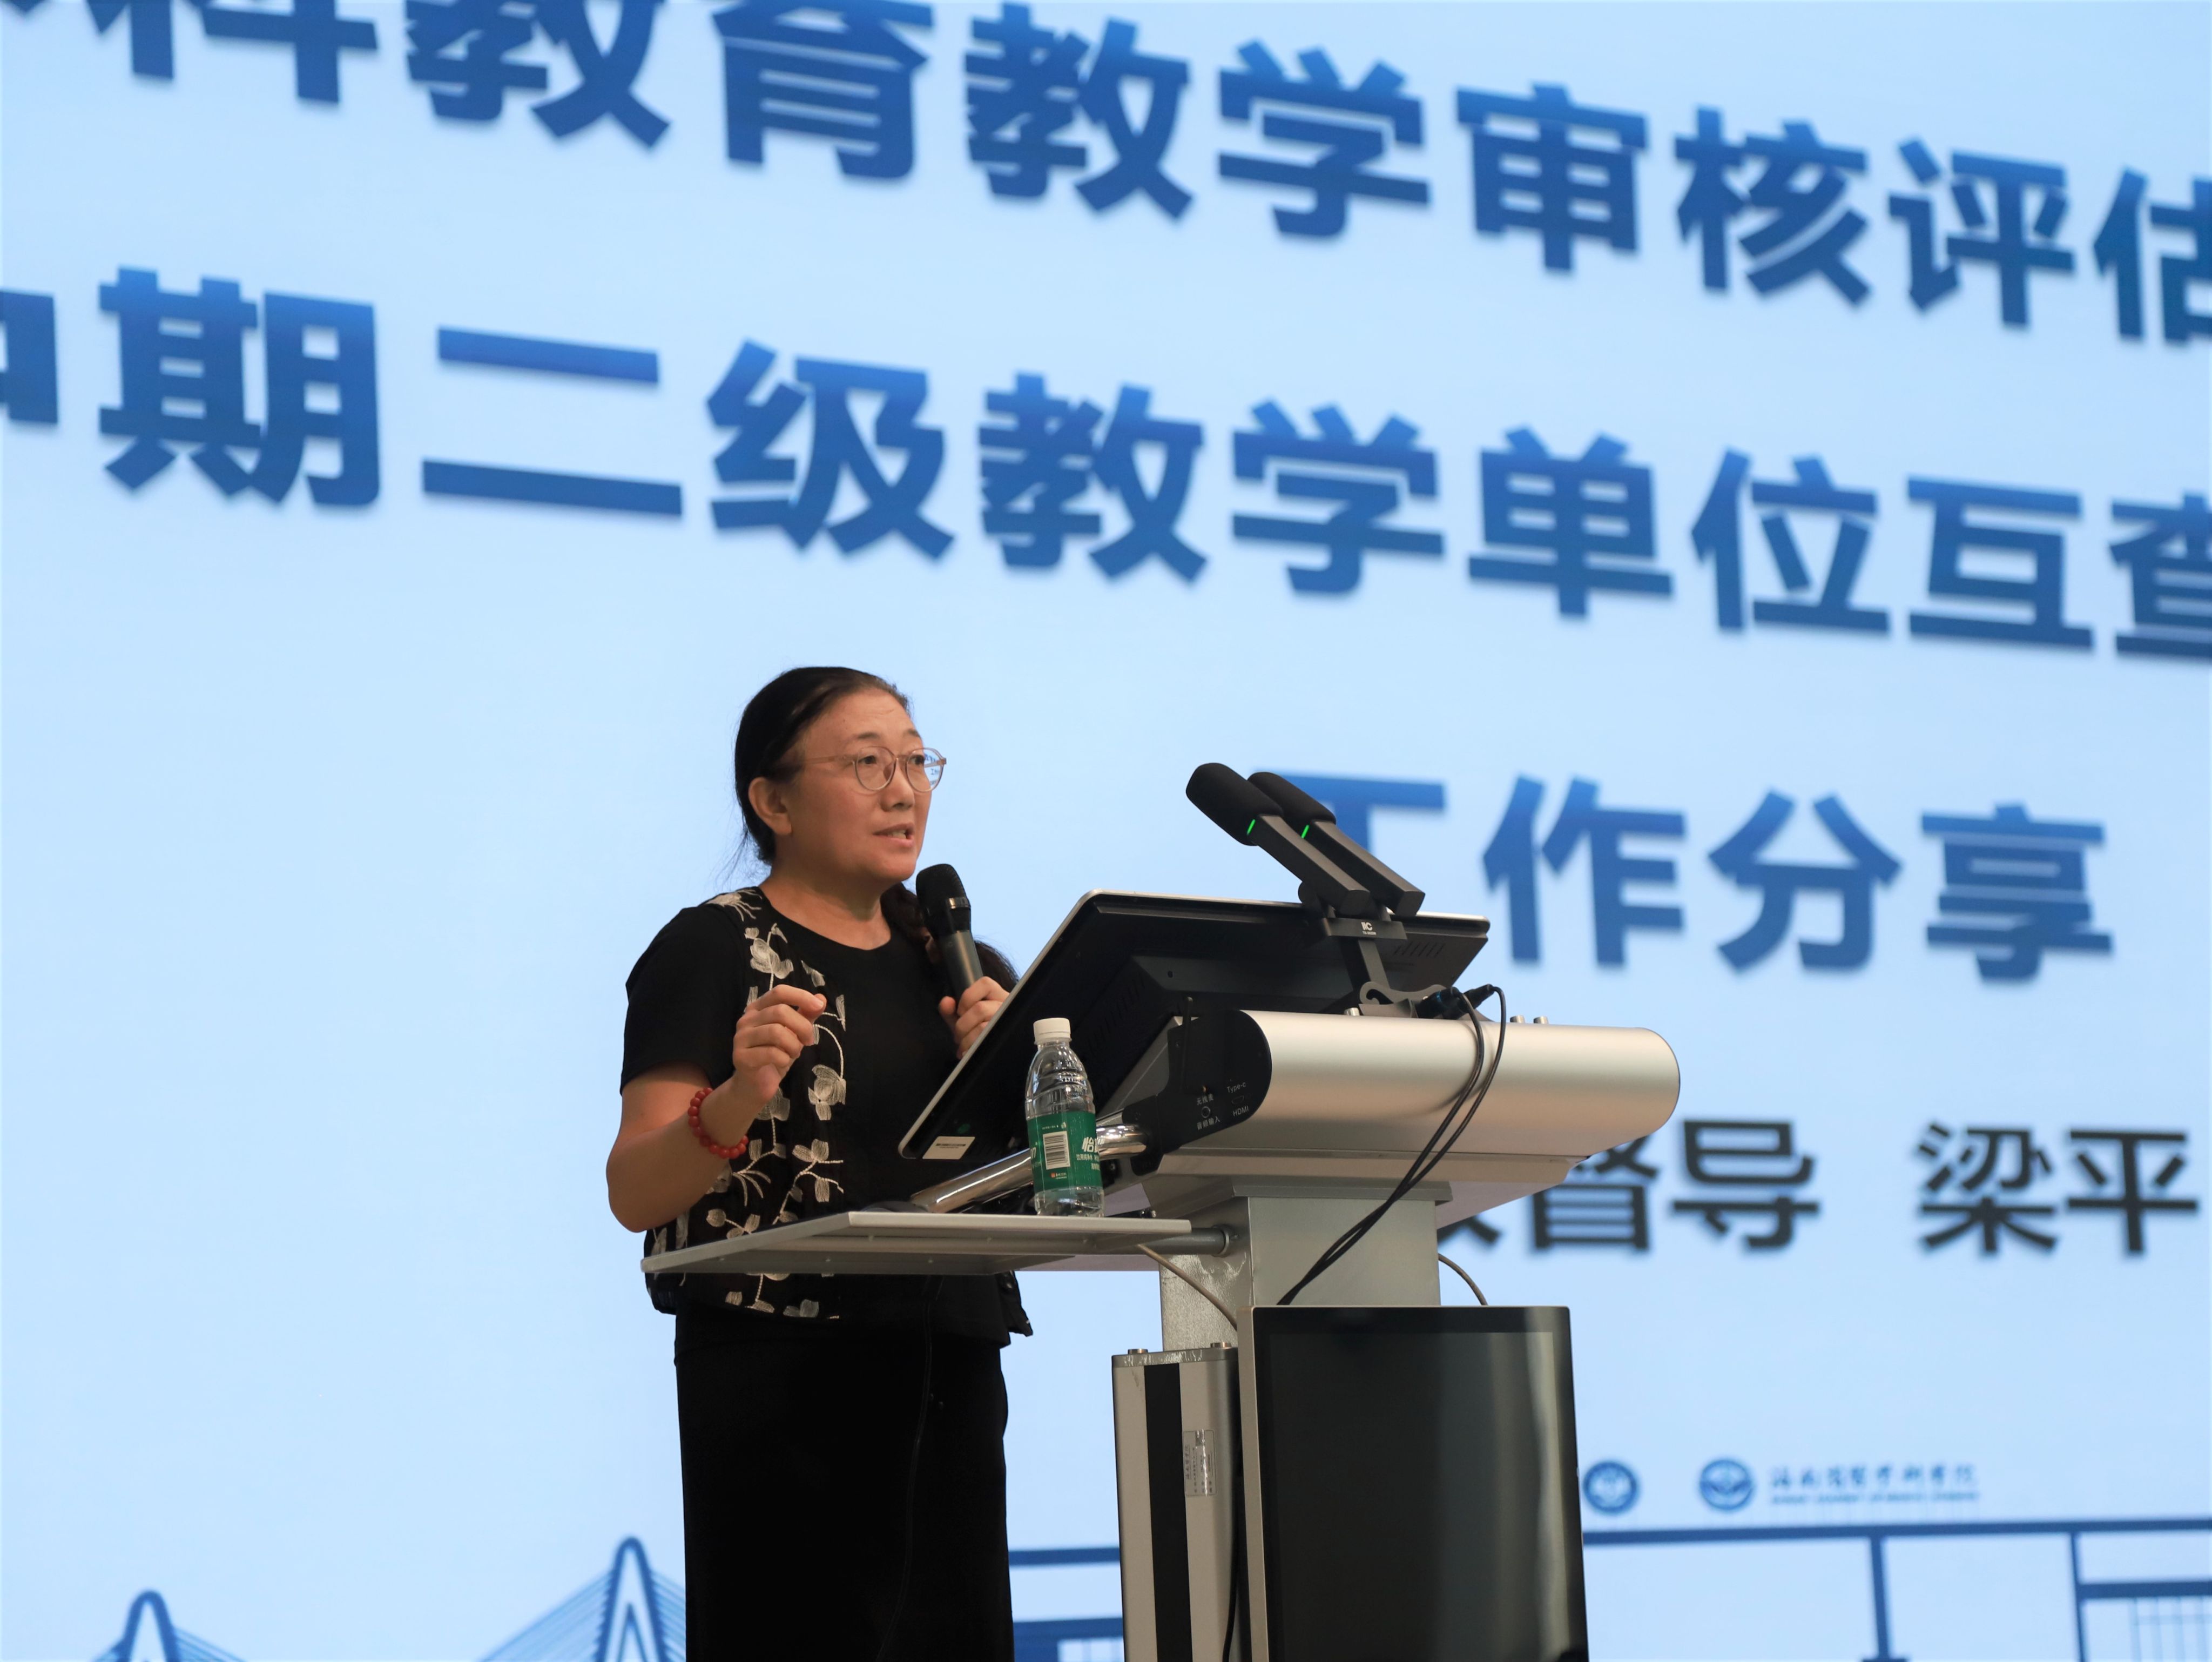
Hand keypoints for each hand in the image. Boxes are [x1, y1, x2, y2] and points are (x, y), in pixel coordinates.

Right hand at [705, 984, 825, 1142]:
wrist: (755, 1086)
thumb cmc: (775, 1056)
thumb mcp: (794, 1034)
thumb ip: (806, 1016)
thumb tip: (821, 999)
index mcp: (758, 1008)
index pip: (779, 992)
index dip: (800, 996)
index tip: (817, 1006)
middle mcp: (746, 1019)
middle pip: (780, 1011)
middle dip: (802, 1026)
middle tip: (809, 1041)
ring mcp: (740, 1038)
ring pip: (776, 1032)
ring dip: (793, 1045)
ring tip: (793, 1053)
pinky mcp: (740, 1057)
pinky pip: (770, 1053)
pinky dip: (784, 1059)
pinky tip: (783, 1063)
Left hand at [940, 976, 1007, 1056]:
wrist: (996, 1055)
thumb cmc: (977, 1034)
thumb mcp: (964, 1021)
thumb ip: (951, 1011)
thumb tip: (946, 1001)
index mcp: (997, 996)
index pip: (986, 984)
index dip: (968, 997)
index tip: (960, 1012)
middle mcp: (1007, 1006)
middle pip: (980, 1008)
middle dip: (962, 1025)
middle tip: (958, 1036)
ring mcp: (1009, 1023)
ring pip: (983, 1027)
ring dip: (966, 1039)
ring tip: (963, 1047)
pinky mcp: (1006, 1038)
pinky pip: (986, 1042)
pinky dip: (971, 1048)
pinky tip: (967, 1053)